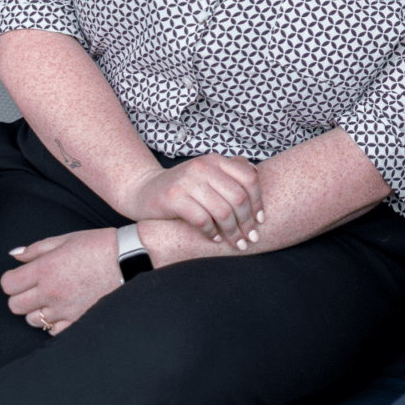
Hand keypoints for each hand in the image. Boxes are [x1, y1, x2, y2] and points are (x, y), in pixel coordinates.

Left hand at [3, 229, 123, 334]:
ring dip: (36, 310)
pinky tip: (62, 310)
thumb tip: (14, 255)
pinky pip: (53, 330)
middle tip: (33, 288)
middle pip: (15, 306)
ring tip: (50, 299)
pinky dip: (54, 323)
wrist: (130, 258)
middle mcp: (51, 291)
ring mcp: (64, 308)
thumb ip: (37, 248)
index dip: (11, 280)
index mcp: (46, 268)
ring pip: (32, 320)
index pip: (8, 284)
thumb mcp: (66, 239)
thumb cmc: (100, 245)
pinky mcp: (78, 319)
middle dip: (20, 297)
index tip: (20, 276)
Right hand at [119, 154, 262, 247]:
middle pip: (238, 197)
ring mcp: (188, 181)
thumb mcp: (206, 173)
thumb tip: (256, 172)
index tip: (261, 219)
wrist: (143, 190)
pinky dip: (212, 233)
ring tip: (238, 243)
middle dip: (248, 222)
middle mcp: (203, 167)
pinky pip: (202, 220)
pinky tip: (215, 239)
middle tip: (252, 238)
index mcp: (215, 160)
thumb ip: (229, 171)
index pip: (248, 178)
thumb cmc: (181, 186)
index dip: (258, 201)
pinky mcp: (174, 198)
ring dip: (233, 231)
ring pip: (222, 210)